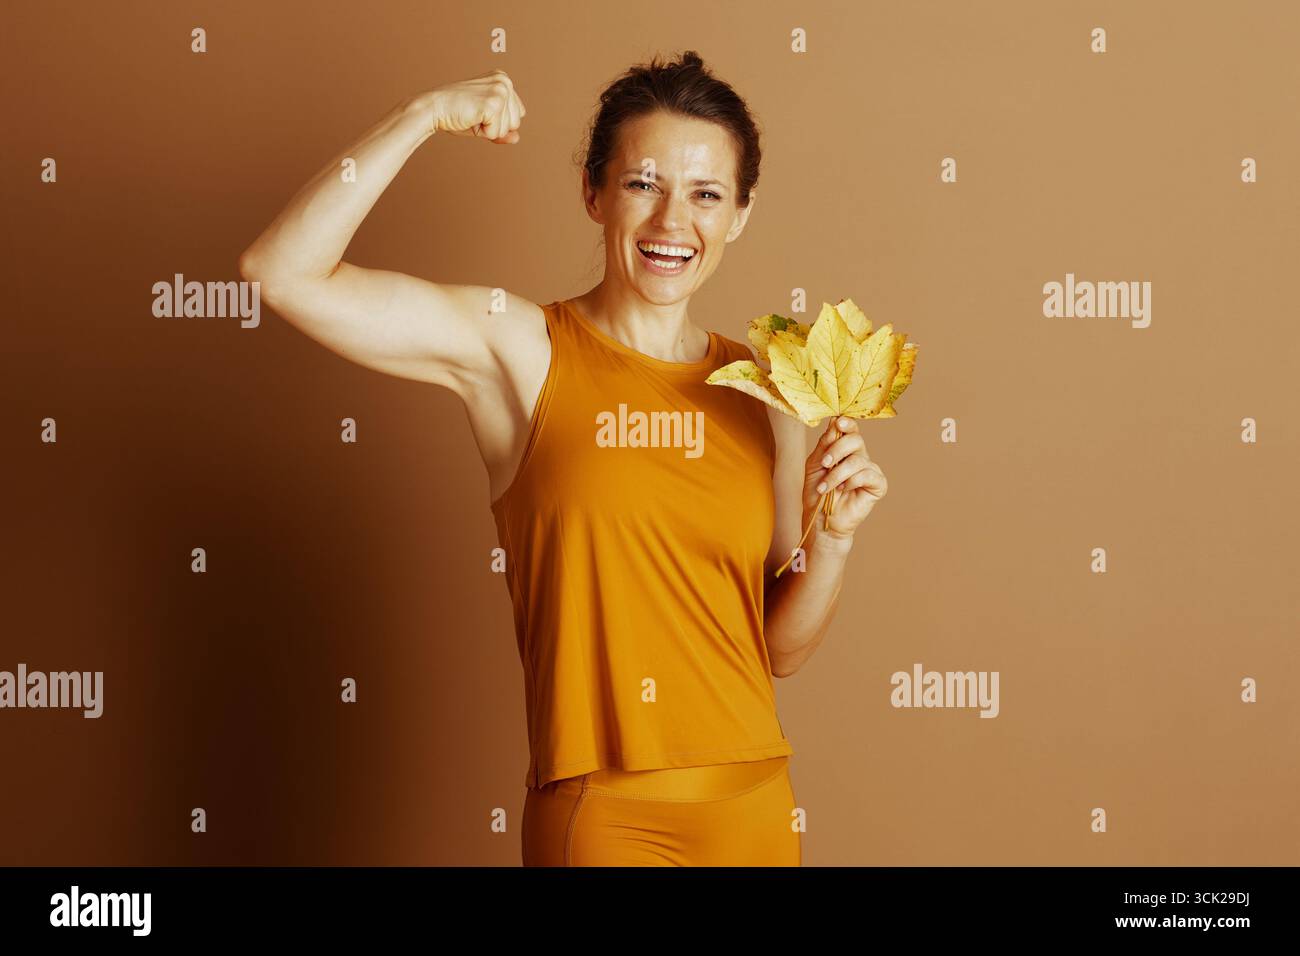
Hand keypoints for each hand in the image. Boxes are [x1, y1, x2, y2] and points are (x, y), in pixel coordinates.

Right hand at [431, 69, 526, 142]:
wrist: (434, 108)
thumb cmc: (457, 113)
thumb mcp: (485, 120)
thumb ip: (503, 128)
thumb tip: (517, 138)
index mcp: (503, 79)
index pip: (517, 115)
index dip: (498, 121)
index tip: (479, 110)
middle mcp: (505, 82)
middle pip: (515, 123)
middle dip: (495, 126)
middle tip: (474, 114)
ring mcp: (500, 91)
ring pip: (507, 129)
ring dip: (488, 129)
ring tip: (472, 115)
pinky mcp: (493, 103)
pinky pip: (496, 133)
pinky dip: (483, 132)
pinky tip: (470, 118)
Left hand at [803, 417, 887, 541]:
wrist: (821, 519)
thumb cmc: (817, 492)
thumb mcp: (815, 465)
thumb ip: (825, 445)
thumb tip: (835, 422)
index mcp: (844, 449)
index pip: (851, 430)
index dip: (847, 424)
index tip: (839, 422)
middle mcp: (859, 456)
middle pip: (855, 440)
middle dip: (838, 449)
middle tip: (825, 463)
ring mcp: (870, 470)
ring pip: (858, 461)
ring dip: (837, 474)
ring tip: (825, 487)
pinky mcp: (878, 485)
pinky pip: (868, 475)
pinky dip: (852, 481)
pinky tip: (843, 490)